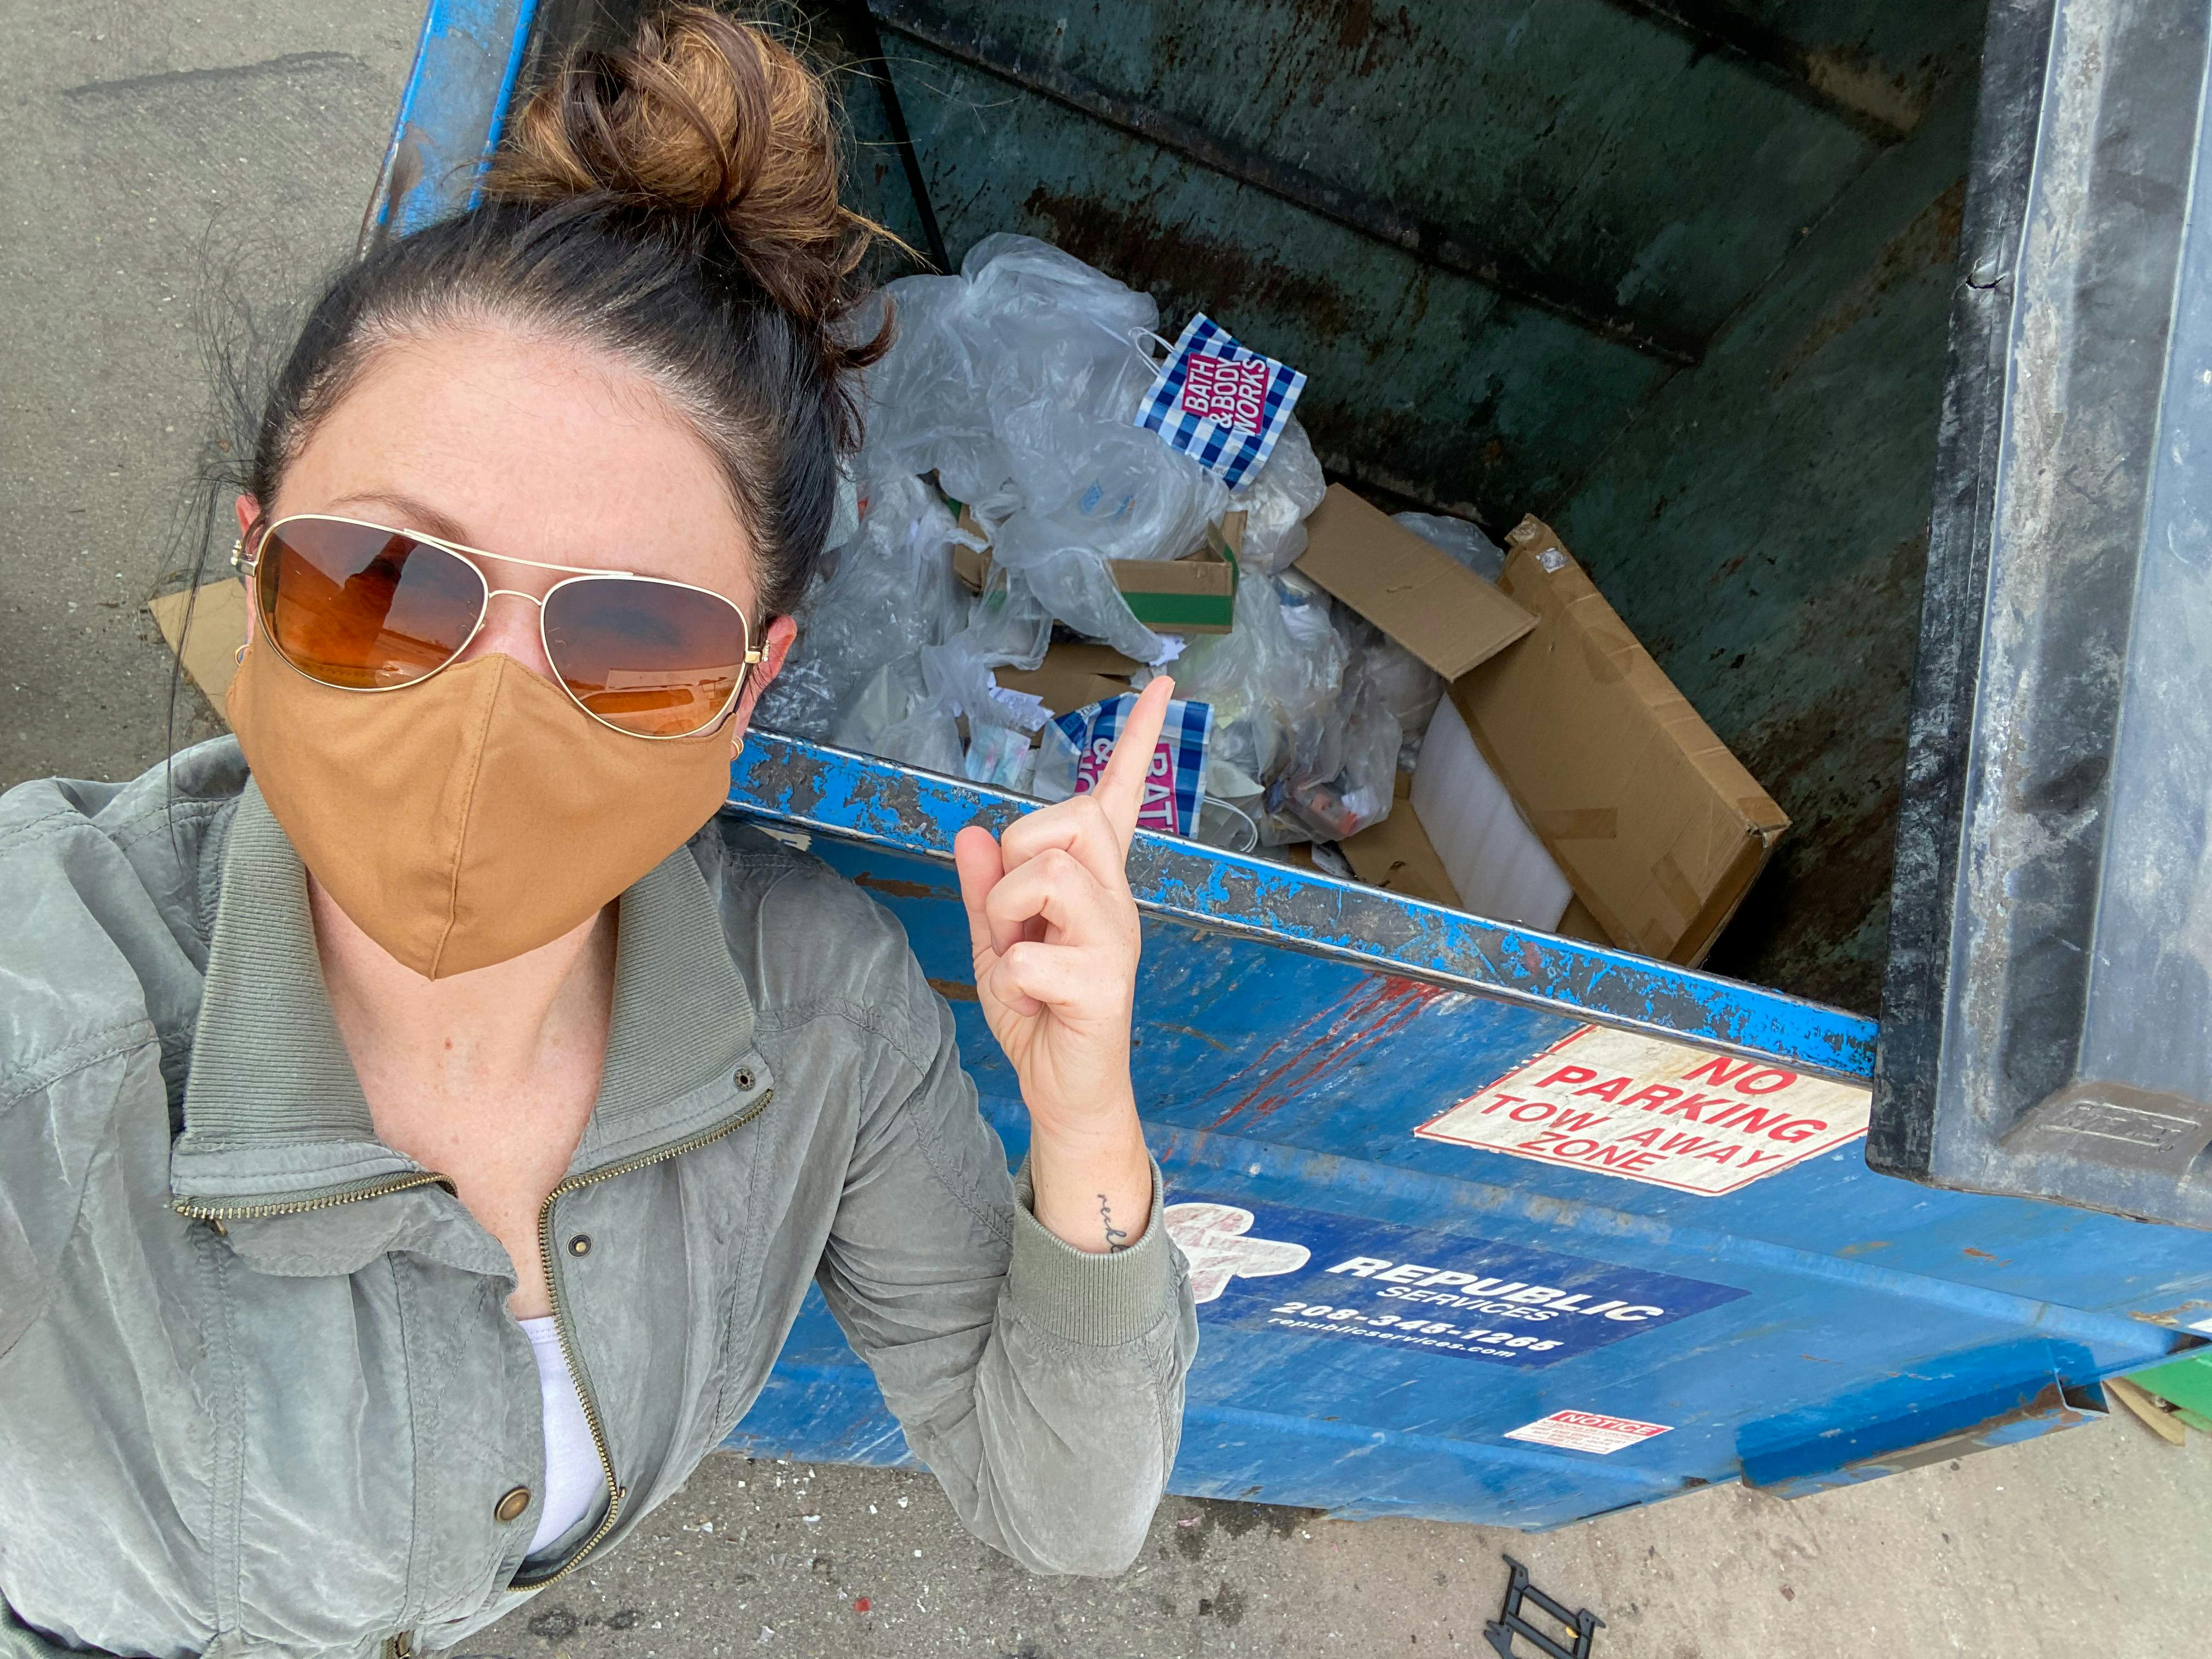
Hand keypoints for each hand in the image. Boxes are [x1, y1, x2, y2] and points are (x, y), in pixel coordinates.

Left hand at [953, 679, 1168, 1252]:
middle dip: (1019, 860)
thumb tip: (970, 831)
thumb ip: (985, 890)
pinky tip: (1030, 1002)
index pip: (1119, 797)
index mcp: (1096, 882)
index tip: (1164, 682)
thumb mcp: (996, 942)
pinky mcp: (1108, 985)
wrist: (1064, 1092)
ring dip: (1010, 917)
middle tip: (1019, 922)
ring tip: (1022, 959)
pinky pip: (1030, 955)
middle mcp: (1118, 900)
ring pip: (1048, 875)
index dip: (1139, 739)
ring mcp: (1118, 940)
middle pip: (1067, 819)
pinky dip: (1010, 980)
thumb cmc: (1039, 1012)